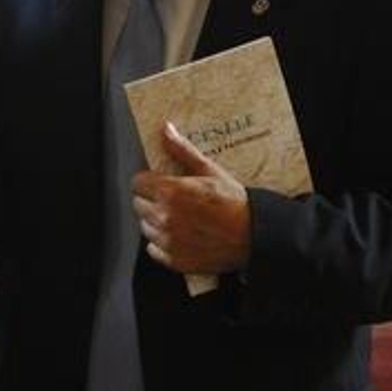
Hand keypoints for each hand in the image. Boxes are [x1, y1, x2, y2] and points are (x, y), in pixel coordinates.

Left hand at [131, 122, 251, 274]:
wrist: (254, 235)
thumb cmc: (234, 203)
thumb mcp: (209, 170)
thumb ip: (181, 150)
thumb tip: (166, 130)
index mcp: (170, 192)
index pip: (138, 182)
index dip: (148, 180)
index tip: (159, 182)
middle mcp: (164, 217)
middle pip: (138, 204)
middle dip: (152, 199)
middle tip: (173, 199)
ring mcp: (167, 241)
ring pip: (145, 226)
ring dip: (156, 221)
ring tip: (180, 217)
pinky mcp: (173, 260)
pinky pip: (154, 249)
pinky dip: (163, 243)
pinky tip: (181, 235)